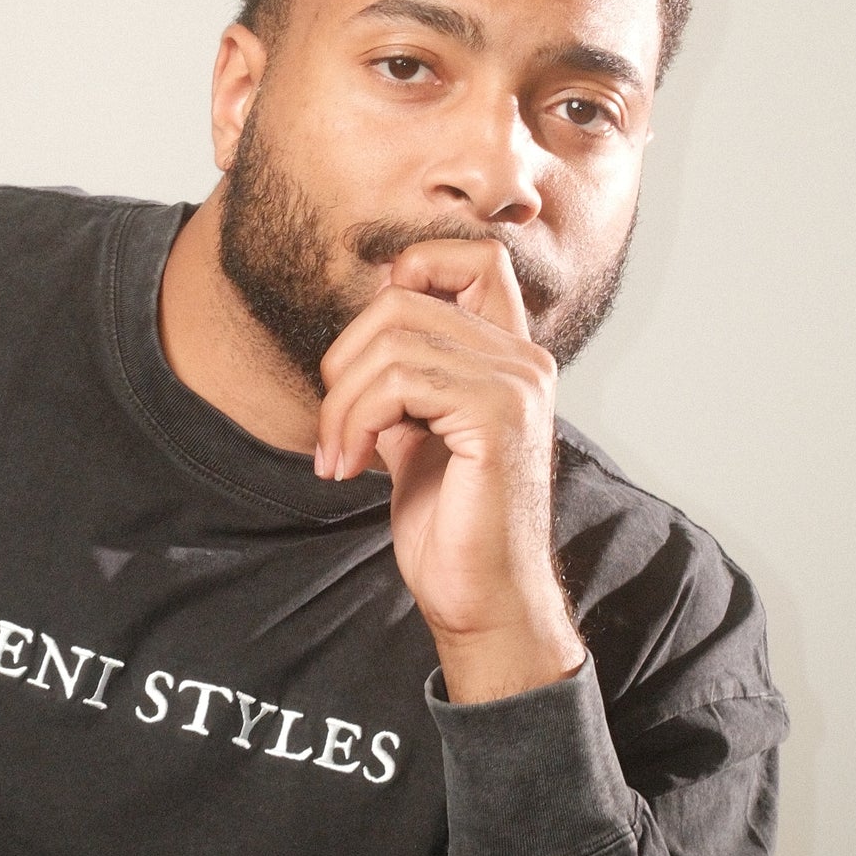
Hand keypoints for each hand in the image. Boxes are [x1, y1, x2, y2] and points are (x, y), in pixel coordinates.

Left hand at [315, 239, 586, 702]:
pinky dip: (356, 421)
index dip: (408, 275)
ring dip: (341, 402)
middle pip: (403, 298)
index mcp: (509, 357)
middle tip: (331, 430)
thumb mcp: (415, 435)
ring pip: (393, 340)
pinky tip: (349, 467)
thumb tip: (359, 335)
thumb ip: (403, 381)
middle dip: (343, 361)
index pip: (471, 255)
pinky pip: (401, 381)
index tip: (367, 356)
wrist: (481, 600)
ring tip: (335, 456)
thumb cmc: (450, 527)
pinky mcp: (498, 416)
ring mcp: (517, 384)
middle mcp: (524, 359)